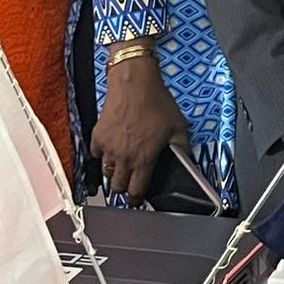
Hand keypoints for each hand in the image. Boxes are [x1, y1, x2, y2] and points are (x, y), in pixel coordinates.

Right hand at [93, 53, 189, 203]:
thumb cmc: (156, 102)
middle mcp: (124, 157)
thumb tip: (187, 161)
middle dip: (124, 188)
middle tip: (130, 183)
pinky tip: (111, 150)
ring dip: (114, 174)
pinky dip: (102, 156)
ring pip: (106, 173)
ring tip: (122, 167)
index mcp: (144, 158)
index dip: (137, 199)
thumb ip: (183, 148)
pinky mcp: (97, 136)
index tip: (137, 200)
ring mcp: (108, 148)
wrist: (134, 83)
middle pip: (118, 187)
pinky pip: (96, 155)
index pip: (136, 190)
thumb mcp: (178, 126)